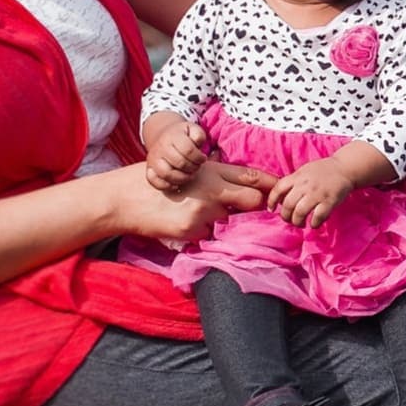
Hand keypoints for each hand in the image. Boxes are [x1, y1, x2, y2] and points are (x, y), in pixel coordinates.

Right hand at [119, 159, 271, 242]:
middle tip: (246, 213)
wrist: (126, 198)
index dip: (269, 183)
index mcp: (210, 170)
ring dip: (220, 223)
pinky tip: (182, 225)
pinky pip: (207, 236)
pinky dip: (200, 234)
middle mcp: (211, 188)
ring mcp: (203, 210)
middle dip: (254, 207)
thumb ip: (212, 175)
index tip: (280, 189)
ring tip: (196, 216)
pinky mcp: (192, 229)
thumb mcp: (186, 170)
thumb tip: (238, 185)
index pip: (250, 176)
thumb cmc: (155, 182)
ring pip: (229, 222)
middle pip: (252, 200)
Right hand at [146, 121, 209, 190]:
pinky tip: (176, 184)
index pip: (188, 150)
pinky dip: (166, 185)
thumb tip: (197, 143)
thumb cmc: (183, 136)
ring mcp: (153, 159)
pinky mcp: (149, 169)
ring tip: (188, 175)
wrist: (164, 136)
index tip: (203, 158)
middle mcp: (160, 147)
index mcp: (173, 136)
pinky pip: (153, 181)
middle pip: (180, 163)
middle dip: (193, 168)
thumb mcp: (193, 130)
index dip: (199, 158)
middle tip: (196, 167)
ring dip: (182, 178)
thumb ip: (199, 135)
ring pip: (167, 174)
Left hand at [267, 155, 360, 227]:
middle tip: (289, 220)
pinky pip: (318, 217)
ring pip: (300, 212)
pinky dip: (314, 223)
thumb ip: (293, 182)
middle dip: (286, 216)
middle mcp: (305, 185)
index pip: (278, 188)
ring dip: (298, 222)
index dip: (271, 200)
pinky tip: (314, 224)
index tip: (271, 209)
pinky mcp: (330, 201)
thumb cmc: (323, 171)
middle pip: (288, 204)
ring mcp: (317, 193)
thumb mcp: (304, 171)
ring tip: (301, 224)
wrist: (345, 168)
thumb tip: (280, 198)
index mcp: (297, 177)